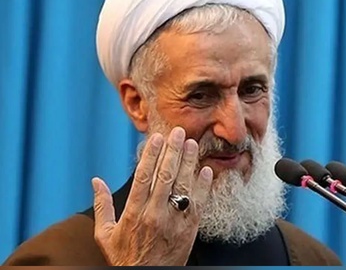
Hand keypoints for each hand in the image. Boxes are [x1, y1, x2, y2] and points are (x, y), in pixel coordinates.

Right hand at [92, 127, 212, 265]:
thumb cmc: (126, 258)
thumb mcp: (106, 235)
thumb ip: (101, 205)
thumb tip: (96, 180)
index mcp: (134, 213)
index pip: (144, 177)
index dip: (151, 155)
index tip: (156, 138)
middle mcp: (155, 214)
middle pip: (166, 176)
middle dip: (173, 151)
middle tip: (178, 132)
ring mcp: (174, 220)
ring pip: (183, 185)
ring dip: (189, 162)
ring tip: (192, 143)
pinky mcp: (189, 227)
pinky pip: (198, 202)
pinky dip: (203, 185)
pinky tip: (205, 169)